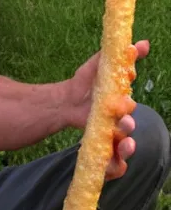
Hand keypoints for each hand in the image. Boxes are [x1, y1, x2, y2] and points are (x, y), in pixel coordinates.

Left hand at [66, 40, 149, 180]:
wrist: (64, 102)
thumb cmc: (86, 83)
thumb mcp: (100, 66)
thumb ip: (121, 57)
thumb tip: (145, 43)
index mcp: (121, 106)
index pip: (128, 112)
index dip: (127, 110)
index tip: (123, 103)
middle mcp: (118, 123)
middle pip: (127, 130)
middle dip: (126, 127)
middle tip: (122, 122)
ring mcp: (109, 137)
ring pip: (123, 148)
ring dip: (125, 148)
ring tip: (121, 143)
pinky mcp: (101, 149)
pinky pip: (113, 163)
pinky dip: (116, 167)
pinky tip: (114, 164)